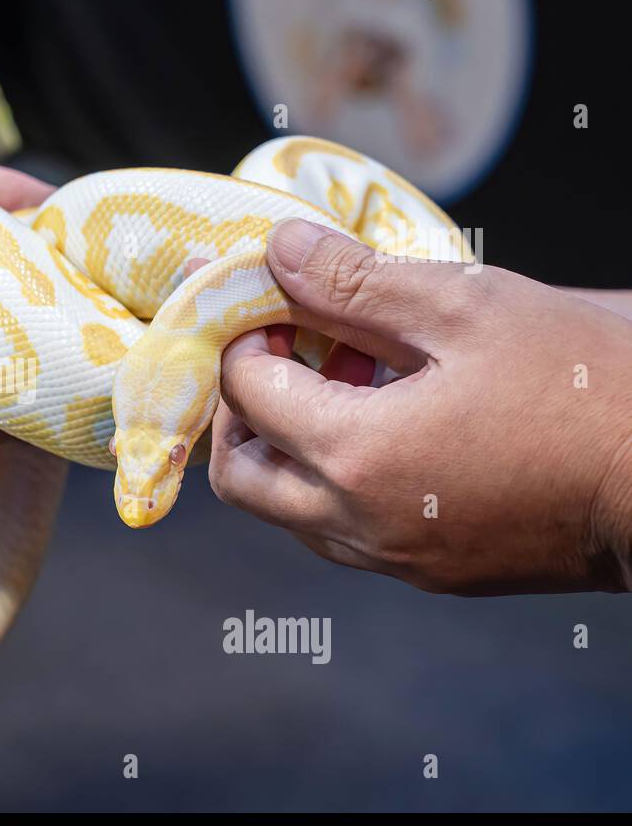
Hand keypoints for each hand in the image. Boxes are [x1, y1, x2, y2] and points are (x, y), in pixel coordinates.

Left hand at [209, 219, 631, 594]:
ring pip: (287, 511)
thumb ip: (354, 283)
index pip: (246, 393)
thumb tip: (280, 252)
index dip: (246, 337)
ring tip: (348, 382)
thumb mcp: (466, 308)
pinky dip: (334, 481)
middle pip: (239, 476)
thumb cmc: (587, 387)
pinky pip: (344, 533)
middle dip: (242, 409)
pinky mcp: (432, 573)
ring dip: (288, 447)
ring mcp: (395, 558)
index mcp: (355, 454)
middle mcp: (359, 523)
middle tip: (287, 352)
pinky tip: (390, 426)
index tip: (278, 304)